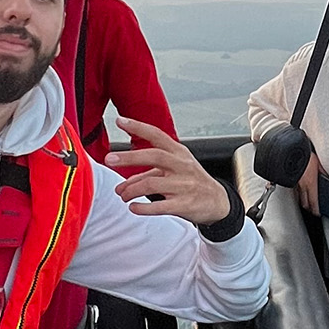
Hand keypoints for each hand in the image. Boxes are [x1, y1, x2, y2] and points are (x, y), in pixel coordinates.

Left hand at [107, 118, 231, 225]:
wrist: (219, 203)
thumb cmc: (193, 182)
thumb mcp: (174, 171)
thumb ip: (148, 174)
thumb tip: (121, 185)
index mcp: (179, 153)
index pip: (157, 135)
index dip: (138, 127)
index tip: (120, 121)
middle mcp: (182, 166)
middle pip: (153, 156)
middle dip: (129, 157)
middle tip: (109, 159)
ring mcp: (184, 185)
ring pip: (151, 184)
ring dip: (131, 189)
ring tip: (122, 195)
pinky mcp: (184, 204)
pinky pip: (159, 206)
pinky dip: (142, 207)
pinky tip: (133, 207)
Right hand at [294, 154, 321, 215]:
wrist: (293, 150)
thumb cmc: (306, 155)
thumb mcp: (319, 164)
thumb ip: (323, 172)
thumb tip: (327, 177)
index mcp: (311, 183)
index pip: (314, 201)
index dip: (316, 210)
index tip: (317, 213)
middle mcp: (302, 185)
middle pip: (304, 202)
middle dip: (308, 208)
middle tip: (312, 210)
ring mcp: (294, 182)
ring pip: (297, 196)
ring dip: (301, 201)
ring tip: (305, 203)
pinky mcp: (289, 178)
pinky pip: (292, 189)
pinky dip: (295, 192)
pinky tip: (296, 191)